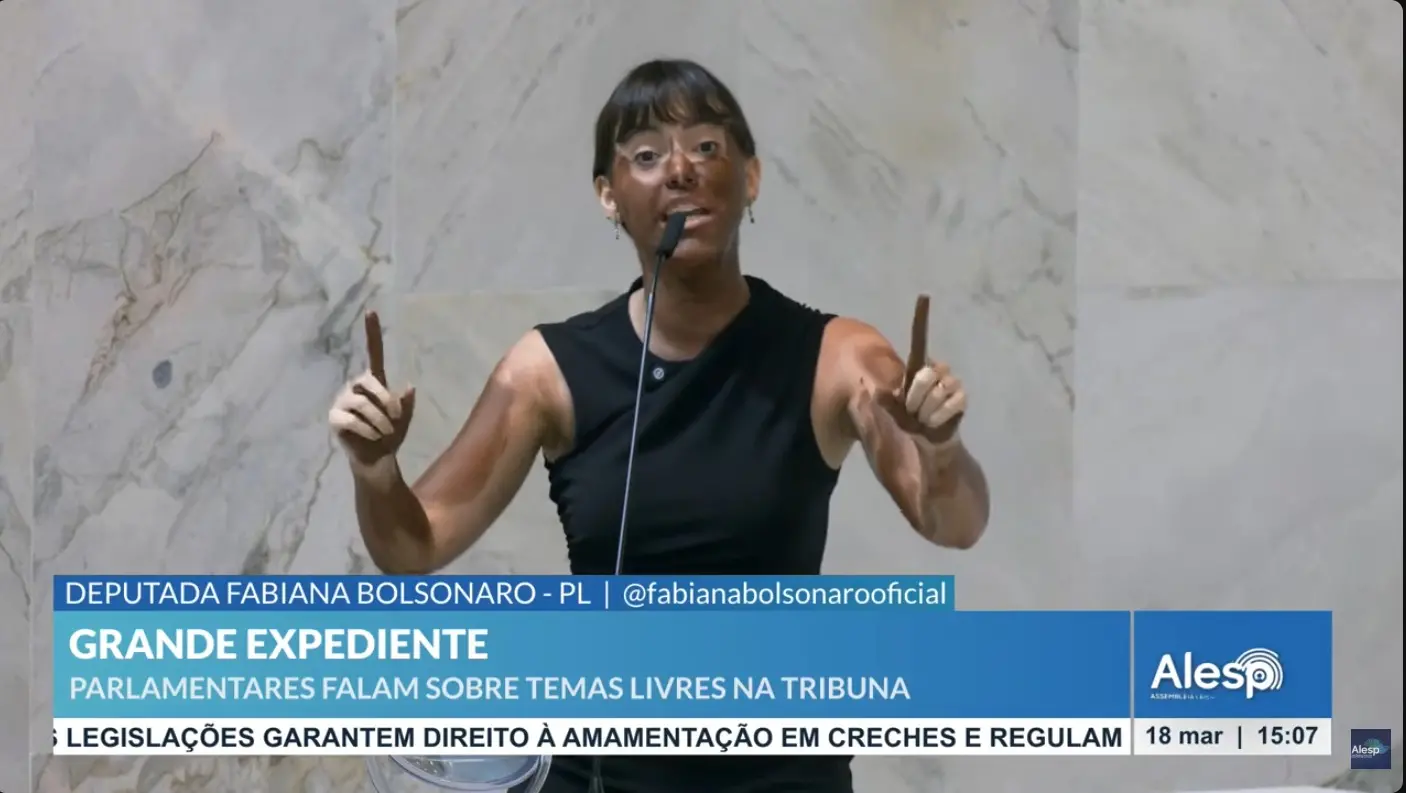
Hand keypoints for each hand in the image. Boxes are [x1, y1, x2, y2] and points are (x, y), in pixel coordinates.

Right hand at [328, 311, 416, 473]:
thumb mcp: (405, 421)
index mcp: (374, 383)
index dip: (372, 333)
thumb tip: (409, 387)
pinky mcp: (335, 418)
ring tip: (385, 432)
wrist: (378, 460)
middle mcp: (356, 388)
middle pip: (369, 382)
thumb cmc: (391, 437)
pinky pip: (353, 419)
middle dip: (386, 401)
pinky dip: (368, 429)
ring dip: (380, 420)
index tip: (371, 310)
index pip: (373, 353)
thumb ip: (407, 406)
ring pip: (362, 402)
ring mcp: (343, 402)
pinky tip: (373, 436)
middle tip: (395, 419)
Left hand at [883, 295, 965, 445]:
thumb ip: (886, 402)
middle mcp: (937, 370)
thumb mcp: (892, 411)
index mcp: (919, 367)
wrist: (929, 440)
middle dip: (914, 399)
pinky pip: (948, 405)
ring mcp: (951, 383)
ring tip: (924, 418)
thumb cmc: (909, 421)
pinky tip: (935, 422)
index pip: (920, 338)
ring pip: (936, 393)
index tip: (923, 296)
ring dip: (924, 412)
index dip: (921, 318)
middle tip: (912, 412)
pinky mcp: (962, 397)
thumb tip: (876, 391)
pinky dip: (936, 418)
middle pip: (924, 376)